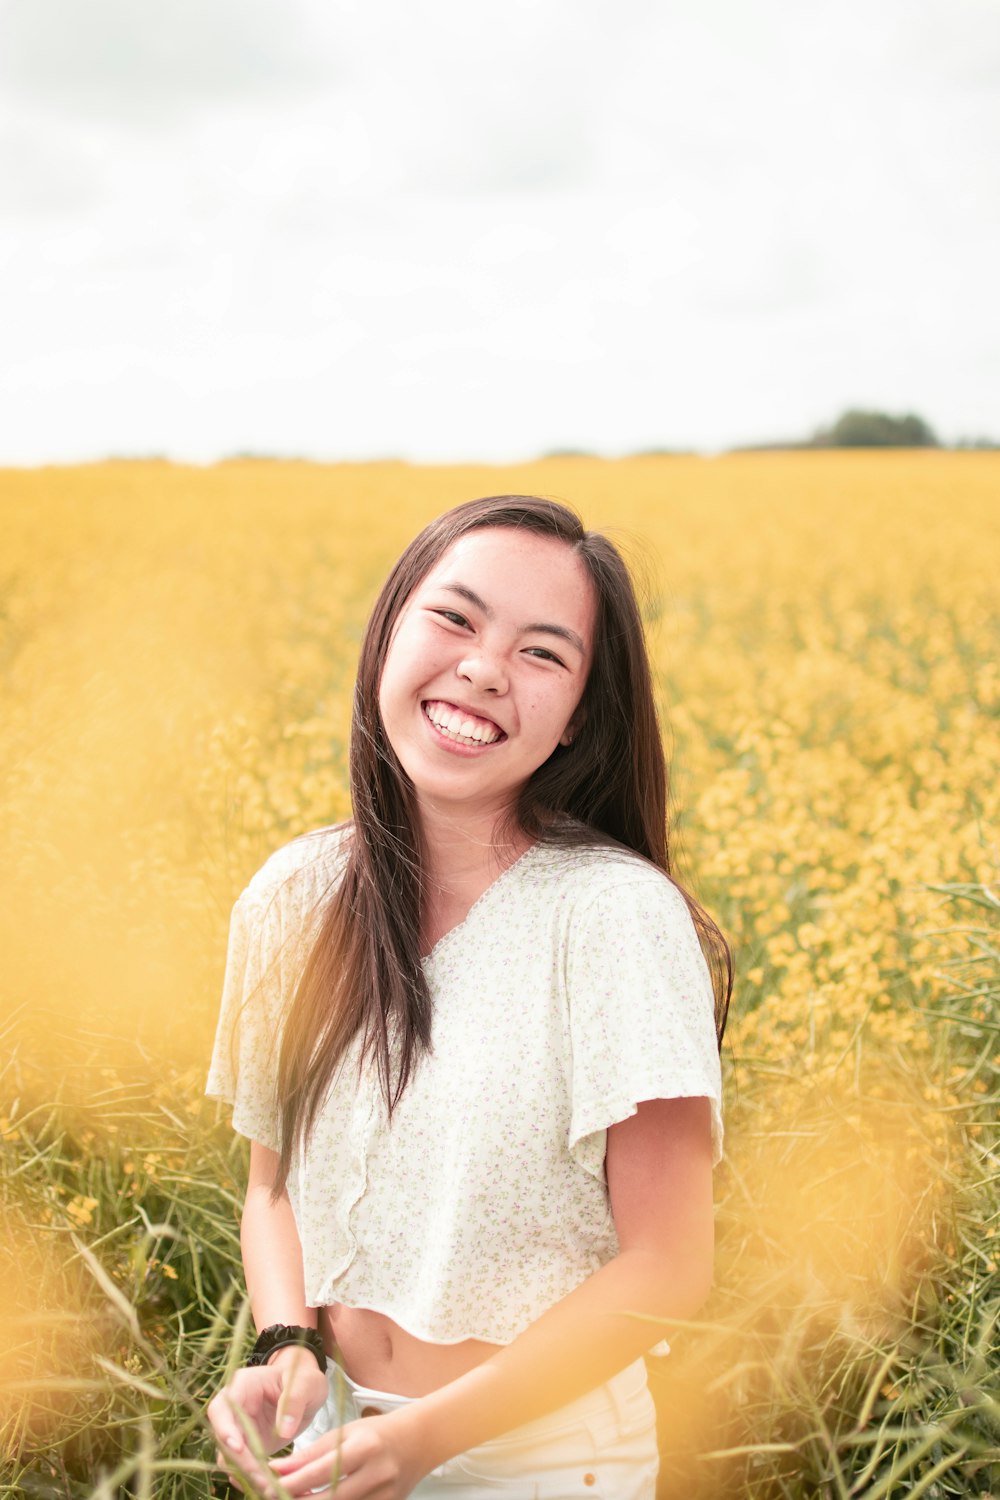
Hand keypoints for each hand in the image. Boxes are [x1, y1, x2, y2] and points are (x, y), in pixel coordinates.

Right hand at [208, 1346, 330, 1492]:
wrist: (306, 1389)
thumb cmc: (304, 1378)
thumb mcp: (307, 1382)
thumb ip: (294, 1400)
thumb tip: (284, 1432)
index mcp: (243, 1386)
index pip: (222, 1409)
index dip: (226, 1429)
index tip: (239, 1448)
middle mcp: (234, 1409)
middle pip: (225, 1440)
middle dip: (242, 1463)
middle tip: (265, 1481)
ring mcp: (239, 1430)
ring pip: (231, 1459)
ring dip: (248, 1477)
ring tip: (272, 1490)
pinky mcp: (247, 1448)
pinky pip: (243, 1467)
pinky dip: (255, 1480)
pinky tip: (272, 1489)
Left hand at [269, 1406, 430, 1499]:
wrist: (418, 1441)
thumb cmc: (376, 1433)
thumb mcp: (344, 1433)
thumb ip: (310, 1454)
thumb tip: (276, 1469)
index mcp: (365, 1447)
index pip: (322, 1471)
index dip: (293, 1482)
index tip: (268, 1486)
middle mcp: (377, 1475)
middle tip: (275, 1497)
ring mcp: (385, 1497)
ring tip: (297, 1499)